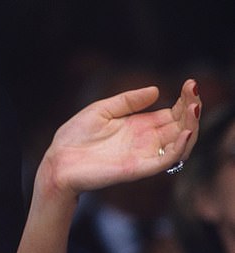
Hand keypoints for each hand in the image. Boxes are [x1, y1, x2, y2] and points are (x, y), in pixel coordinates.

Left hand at [40, 78, 199, 196]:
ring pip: (180, 144)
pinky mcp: (138, 168)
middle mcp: (146, 140)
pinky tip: (185, 131)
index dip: (184, 101)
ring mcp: (144, 155)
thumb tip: (156, 90)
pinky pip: (166, 160)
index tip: (190, 84)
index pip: (172, 114)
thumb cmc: (75, 137)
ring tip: (194, 108)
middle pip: (181, 126)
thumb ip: (128, 101)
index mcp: (139, 125)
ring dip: (191, 126)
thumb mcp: (102, 109)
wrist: (58, 161)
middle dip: (192, 110)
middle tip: (194, 93)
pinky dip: (179, 148)